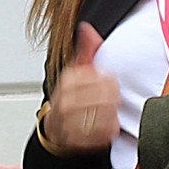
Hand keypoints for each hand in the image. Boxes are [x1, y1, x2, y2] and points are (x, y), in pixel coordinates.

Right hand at [43, 23, 119, 153]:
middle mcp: (66, 102)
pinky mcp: (78, 141)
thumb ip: (86, 50)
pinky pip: (105, 135)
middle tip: (108, 102)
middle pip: (110, 98)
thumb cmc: (69, 98)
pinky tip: (103, 127)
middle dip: (113, 100)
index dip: (112, 83)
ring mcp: (70, 123)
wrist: (55, 128)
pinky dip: (108, 131)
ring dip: (111, 116)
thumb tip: (87, 28)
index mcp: (68, 81)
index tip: (107, 87)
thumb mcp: (75, 71)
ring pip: (109, 116)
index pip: (106, 79)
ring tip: (105, 115)